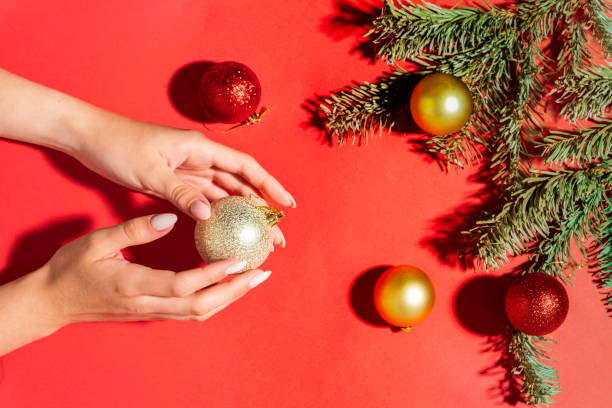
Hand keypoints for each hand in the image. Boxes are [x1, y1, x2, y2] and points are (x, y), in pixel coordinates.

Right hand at [41, 213, 270, 325]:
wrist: (51, 302)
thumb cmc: (71, 269)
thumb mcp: (97, 241)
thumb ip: (134, 230)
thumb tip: (170, 216)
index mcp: (134, 285)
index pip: (182, 285)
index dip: (212, 275)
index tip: (238, 260)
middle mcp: (146, 305)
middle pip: (200, 307)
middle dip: (234, 291)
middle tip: (260, 272)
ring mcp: (150, 313)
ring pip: (199, 314)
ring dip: (230, 298)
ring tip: (254, 278)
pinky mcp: (152, 313)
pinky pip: (191, 312)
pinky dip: (215, 301)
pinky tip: (229, 285)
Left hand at [74, 116, 293, 244]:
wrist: (90, 138)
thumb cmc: (119, 146)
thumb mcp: (150, 171)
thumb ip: (180, 193)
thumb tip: (209, 215)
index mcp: (200, 148)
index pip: (246, 167)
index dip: (270, 186)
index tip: (289, 205)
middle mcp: (201, 159)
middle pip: (241, 185)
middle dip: (262, 209)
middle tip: (278, 236)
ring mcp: (189, 172)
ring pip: (225, 195)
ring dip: (243, 216)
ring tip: (260, 239)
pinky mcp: (177, 182)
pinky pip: (204, 201)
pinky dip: (218, 216)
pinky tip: (227, 231)